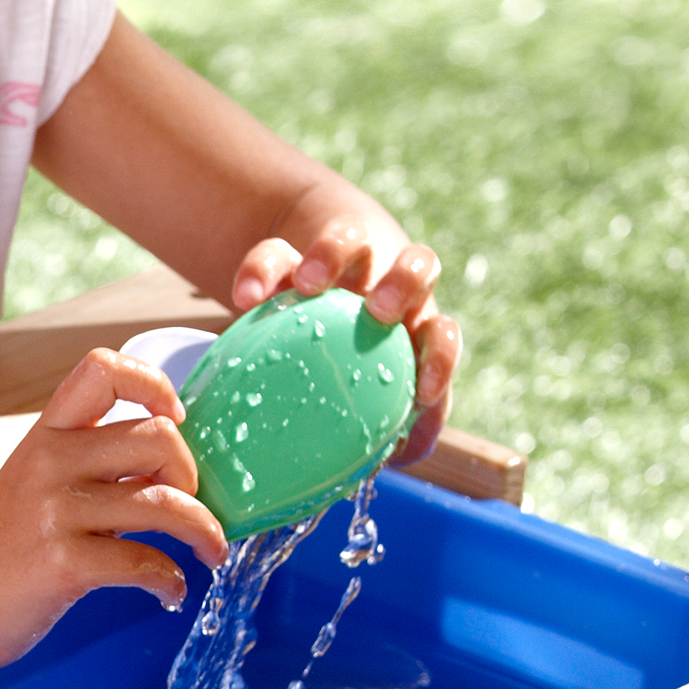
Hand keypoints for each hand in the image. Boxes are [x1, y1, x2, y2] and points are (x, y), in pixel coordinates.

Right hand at [0, 347, 230, 668]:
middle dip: (192, 473)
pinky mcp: (63, 565)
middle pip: (157, 436)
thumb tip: (172, 466)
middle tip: (188, 502)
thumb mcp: (35, 482)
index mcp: (47, 434)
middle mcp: (51, 462)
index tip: (173, 419)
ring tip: (211, 550)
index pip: (103, 369)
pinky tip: (169, 591)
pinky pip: (145, 563)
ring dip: (205, 530)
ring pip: (164, 502)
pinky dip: (172, 581)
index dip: (153, 384)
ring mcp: (55, 512)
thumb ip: (91, 464)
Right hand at [231, 213, 461, 455]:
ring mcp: (339, 262)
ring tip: (310, 285)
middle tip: (378, 311)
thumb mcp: (370, 386)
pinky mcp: (289, 250)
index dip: (441, 358)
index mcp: (411, 324)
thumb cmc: (346, 361)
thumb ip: (393, 418)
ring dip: (335, 254)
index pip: (441, 333)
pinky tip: (246, 298)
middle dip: (404, 284)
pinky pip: (275, 251)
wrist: (302, 297)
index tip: (424, 390)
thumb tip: (403, 453)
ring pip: (352, 236)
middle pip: (415, 265)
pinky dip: (262, 271)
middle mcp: (385, 284)